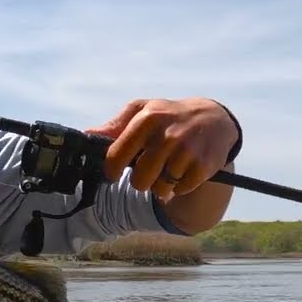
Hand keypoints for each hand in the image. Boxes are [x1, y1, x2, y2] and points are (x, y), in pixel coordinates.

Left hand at [87, 97, 239, 201]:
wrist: (213, 119)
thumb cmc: (168, 117)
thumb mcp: (142, 111)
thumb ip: (114, 126)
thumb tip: (88, 134)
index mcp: (146, 119)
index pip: (116, 156)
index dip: (111, 171)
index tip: (113, 173)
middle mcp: (167, 135)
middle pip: (140, 180)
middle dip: (141, 180)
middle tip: (149, 170)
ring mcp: (187, 151)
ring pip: (160, 189)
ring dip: (161, 185)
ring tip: (167, 169)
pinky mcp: (204, 166)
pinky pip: (180, 190)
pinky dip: (179, 187)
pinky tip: (183, 171)